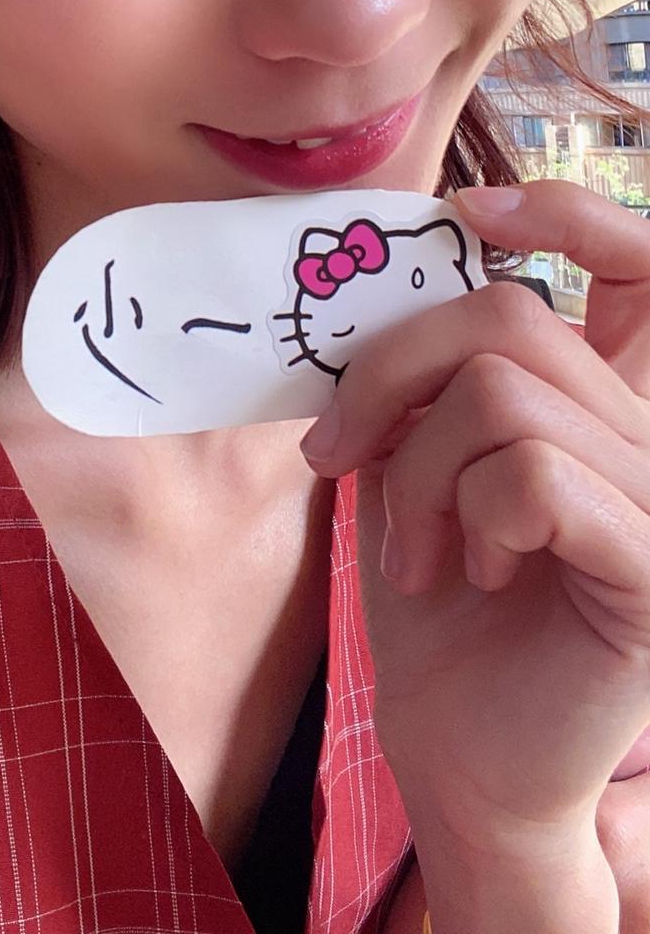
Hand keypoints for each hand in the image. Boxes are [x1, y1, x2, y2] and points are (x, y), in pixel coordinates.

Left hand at [297, 178, 649, 856]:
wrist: (459, 752)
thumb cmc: (436, 607)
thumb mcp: (412, 463)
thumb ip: (423, 378)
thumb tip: (376, 284)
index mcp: (597, 402)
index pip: (635, 264)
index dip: (566, 208)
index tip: (466, 208)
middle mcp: (646, 435)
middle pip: (508, 318)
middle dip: (388, 376)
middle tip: (341, 457)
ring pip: (503, 396)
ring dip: (417, 473)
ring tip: (415, 550)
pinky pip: (533, 475)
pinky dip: (467, 515)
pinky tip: (473, 573)